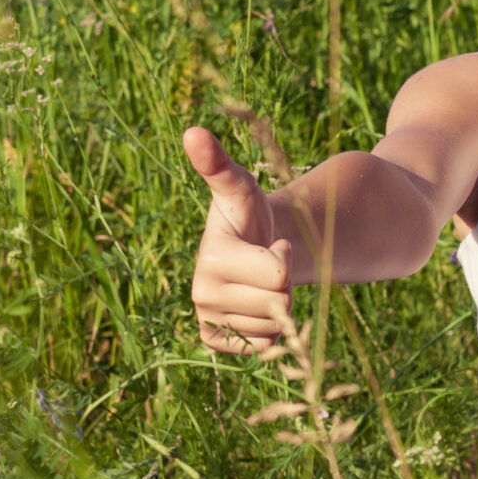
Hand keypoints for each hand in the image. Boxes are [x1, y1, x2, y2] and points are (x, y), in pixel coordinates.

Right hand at [185, 125, 292, 353]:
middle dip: (283, 283)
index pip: (278, 273)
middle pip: (279, 302)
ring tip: (259, 282)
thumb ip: (219, 164)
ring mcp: (208, 320)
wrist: (248, 248)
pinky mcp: (216, 342)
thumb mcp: (240, 187)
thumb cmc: (247, 214)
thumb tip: (193, 132)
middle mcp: (202, 294)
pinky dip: (270, 329)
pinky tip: (255, 306)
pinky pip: (264, 346)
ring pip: (274, 326)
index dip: (284, 256)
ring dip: (278, 304)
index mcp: (210, 259)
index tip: (267, 242)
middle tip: (264, 264)